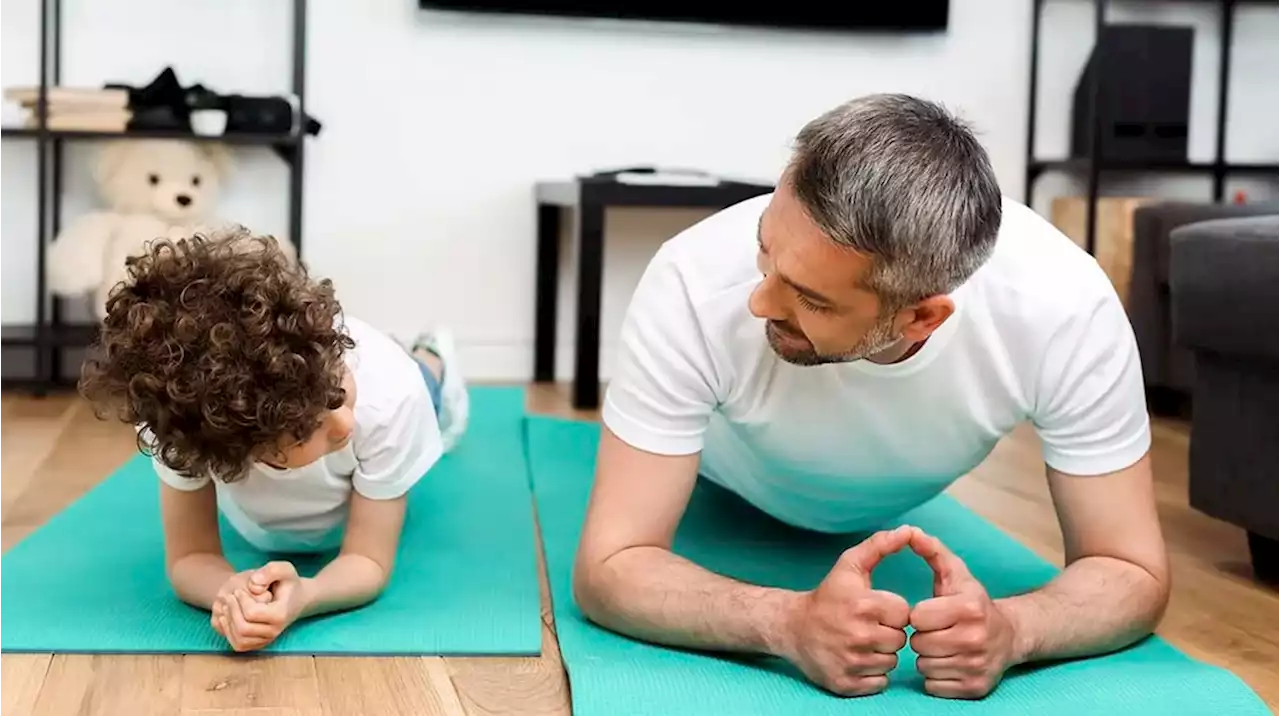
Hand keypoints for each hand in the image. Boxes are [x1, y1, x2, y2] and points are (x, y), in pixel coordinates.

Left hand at [211, 561, 307, 651]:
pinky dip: (229, 633)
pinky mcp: (259, 643)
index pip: (251, 613)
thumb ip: (271, 571)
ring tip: (226, 607)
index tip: (238, 590)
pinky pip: (238, 644)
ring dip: (228, 622)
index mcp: (280, 614)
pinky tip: (226, 618)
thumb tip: (254, 584)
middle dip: (232, 611)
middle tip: (229, 597)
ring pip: (239, 639)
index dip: (241, 600)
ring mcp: (267, 639)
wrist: (297, 598)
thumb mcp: (284, 569)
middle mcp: (274, 631)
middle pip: (243, 628)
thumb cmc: (288, 583)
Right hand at [779, 525, 913, 696]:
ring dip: (880, 653)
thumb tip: (908, 530)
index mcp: (864, 605)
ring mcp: (851, 662)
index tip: (874, 609)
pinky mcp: (846, 683)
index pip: (904, 614)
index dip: (891, 611)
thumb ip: (880, 545)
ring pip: (890, 662)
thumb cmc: (827, 595)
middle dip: (887, 633)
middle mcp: (858, 635)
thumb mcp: (850, 565)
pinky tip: (855, 658)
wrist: (791, 626)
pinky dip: (871, 674)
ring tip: (860, 641)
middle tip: (866, 626)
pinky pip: (879, 682)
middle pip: (899, 640)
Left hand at [907, 529, 1014, 698]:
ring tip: (943, 646)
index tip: (932, 613)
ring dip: (928, 658)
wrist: (1011, 635)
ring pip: (924, 667)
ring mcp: (977, 666)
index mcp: (969, 608)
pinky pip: (934, 686)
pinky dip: (936, 677)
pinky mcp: (976, 687)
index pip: (918, 617)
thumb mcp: (957, 573)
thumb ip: (932, 551)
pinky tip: (949, 663)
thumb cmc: (973, 602)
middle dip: (923, 637)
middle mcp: (976, 638)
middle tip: (937, 631)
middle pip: (919, 644)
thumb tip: (910, 531)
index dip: (920, 615)